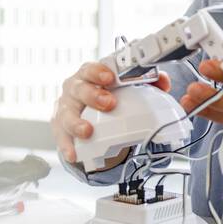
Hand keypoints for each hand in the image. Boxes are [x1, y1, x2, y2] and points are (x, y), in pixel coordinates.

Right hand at [52, 62, 169, 162]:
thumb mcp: (123, 87)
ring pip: (66, 113)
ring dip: (77, 122)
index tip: (110, 78)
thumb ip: (146, 82)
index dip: (99, 72)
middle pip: (79, 88)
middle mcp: (74, 88)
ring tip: (87, 131)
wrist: (85, 110)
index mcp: (89, 75)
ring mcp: (65, 107)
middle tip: (109, 103)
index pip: (91, 68)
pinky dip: (67, 146)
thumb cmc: (105, 94)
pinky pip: (61, 136)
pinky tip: (74, 154)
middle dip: (93, 95)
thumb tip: (164, 81)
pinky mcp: (59, 126)